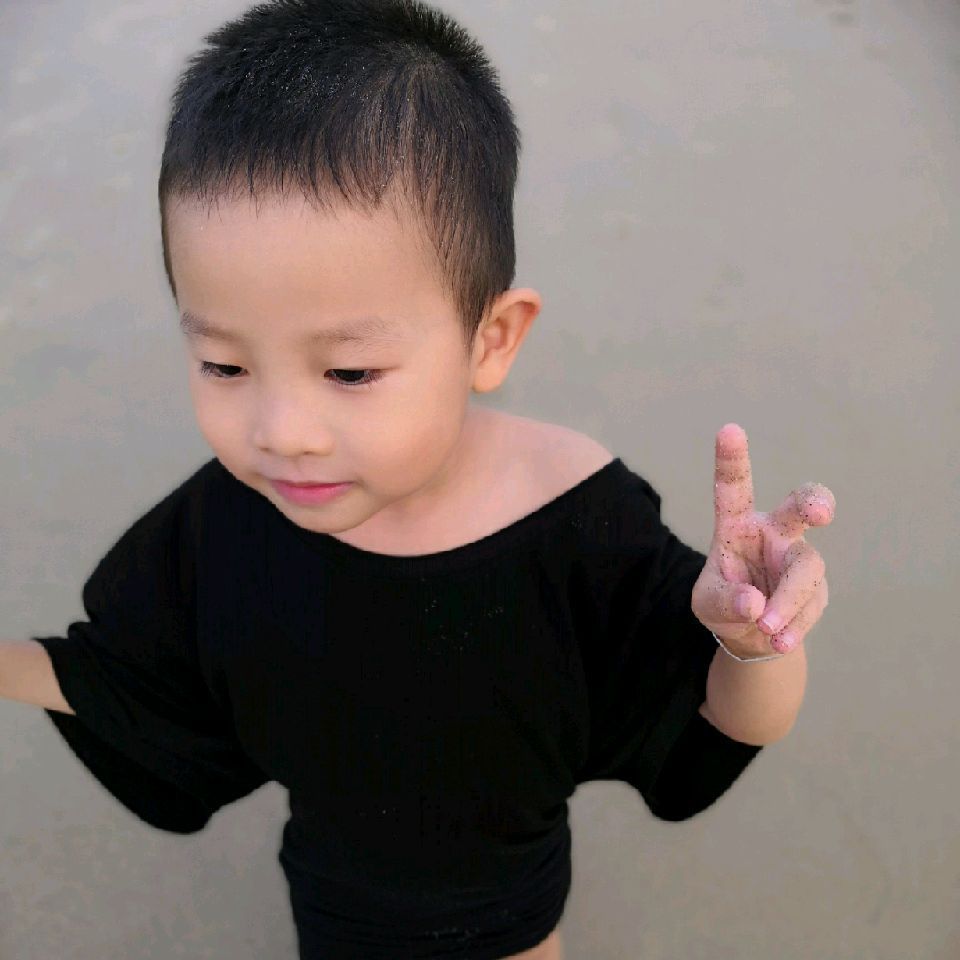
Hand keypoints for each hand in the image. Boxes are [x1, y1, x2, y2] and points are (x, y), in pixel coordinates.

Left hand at [690, 423, 833, 656]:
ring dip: (788, 601)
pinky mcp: (817, 588)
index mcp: (736, 524)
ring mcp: (798, 559)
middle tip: (821, 512)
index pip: (733, 487)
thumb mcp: (708, 604)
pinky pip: (811, 604)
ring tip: (767, 629)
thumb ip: (725, 600)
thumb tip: (754, 602)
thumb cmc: (723, 604)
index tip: (729, 430)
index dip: (732, 458)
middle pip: (799, 507)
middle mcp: (773, 534)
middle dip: (814, 502)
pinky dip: (794, 625)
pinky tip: (778, 640)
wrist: (752, 637)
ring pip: (807, 568)